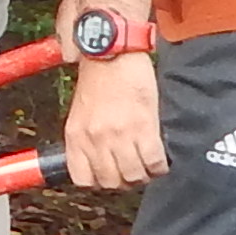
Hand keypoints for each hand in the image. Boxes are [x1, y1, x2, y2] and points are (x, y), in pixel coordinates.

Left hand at [61, 49, 169, 188]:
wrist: (112, 51)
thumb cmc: (98, 76)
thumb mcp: (81, 111)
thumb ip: (87, 137)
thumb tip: (101, 159)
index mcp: (75, 136)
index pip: (83, 179)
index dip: (99, 182)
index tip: (110, 176)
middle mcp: (94, 139)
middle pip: (111, 182)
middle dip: (125, 182)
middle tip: (133, 171)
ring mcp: (118, 135)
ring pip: (133, 177)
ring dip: (144, 176)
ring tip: (148, 166)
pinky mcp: (142, 127)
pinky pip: (153, 162)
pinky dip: (159, 167)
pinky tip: (160, 160)